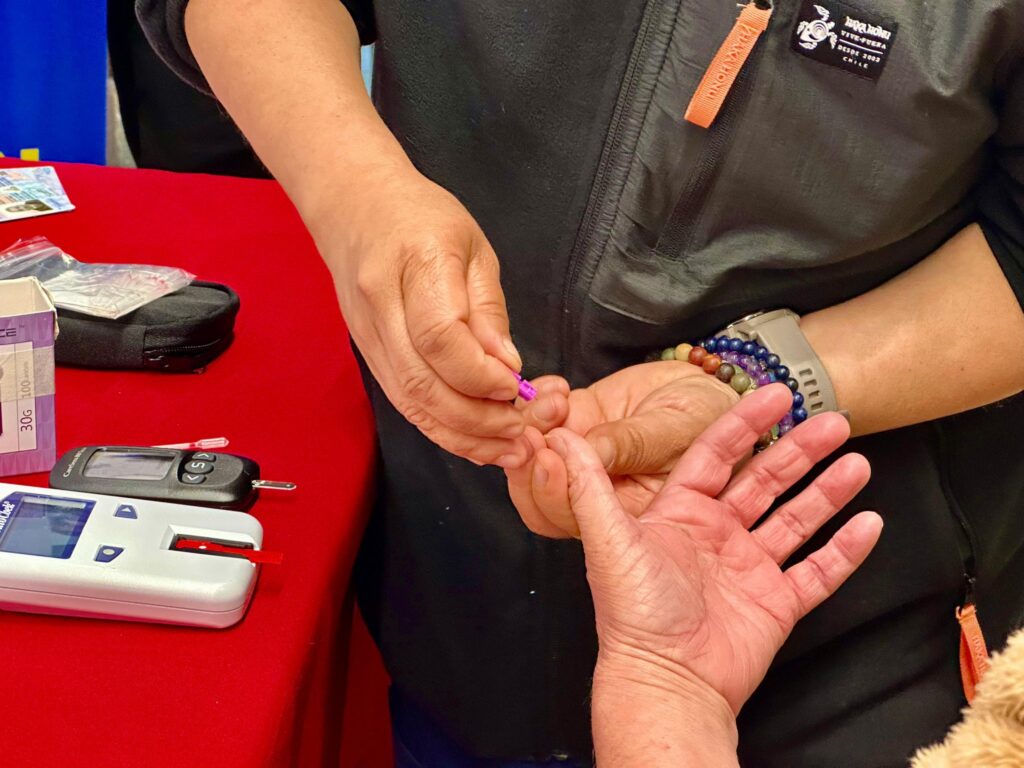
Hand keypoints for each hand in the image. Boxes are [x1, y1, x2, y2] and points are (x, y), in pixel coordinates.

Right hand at [316, 166, 529, 466]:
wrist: (354, 205)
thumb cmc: (421, 217)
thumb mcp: (474, 248)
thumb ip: (489, 310)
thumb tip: (508, 366)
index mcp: (415, 263)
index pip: (440, 338)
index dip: (480, 375)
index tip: (515, 388)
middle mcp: (382, 306)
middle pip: (422, 383)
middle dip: (477, 419)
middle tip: (522, 431)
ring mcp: (367, 335)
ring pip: (410, 403)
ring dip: (461, 435)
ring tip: (507, 449)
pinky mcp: (367, 355)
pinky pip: (403, 403)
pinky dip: (441, 428)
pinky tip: (475, 440)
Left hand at [506, 361, 739, 535]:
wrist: (717, 390)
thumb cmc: (715, 421)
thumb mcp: (680, 436)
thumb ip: (632, 446)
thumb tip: (581, 449)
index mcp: (628, 516)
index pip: (571, 517)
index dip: (552, 490)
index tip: (547, 456)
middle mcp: (601, 494)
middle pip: (544, 494)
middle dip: (529, 462)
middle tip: (529, 431)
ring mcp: (587, 458)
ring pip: (539, 456)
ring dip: (534, 427)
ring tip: (553, 401)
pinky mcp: (581, 423)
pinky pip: (546, 420)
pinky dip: (540, 402)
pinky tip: (556, 388)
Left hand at [548, 384, 882, 713]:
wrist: (665, 681)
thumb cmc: (633, 613)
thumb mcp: (608, 538)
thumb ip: (589, 483)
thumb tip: (559, 435)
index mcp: (681, 514)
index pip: (718, 455)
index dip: (746, 423)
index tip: (775, 394)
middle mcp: (717, 535)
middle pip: (766, 481)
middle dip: (800, 450)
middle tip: (835, 421)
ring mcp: (749, 569)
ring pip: (796, 519)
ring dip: (827, 492)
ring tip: (858, 465)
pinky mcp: (776, 603)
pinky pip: (818, 572)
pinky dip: (845, 551)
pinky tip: (869, 524)